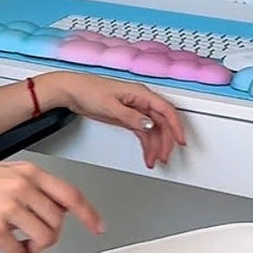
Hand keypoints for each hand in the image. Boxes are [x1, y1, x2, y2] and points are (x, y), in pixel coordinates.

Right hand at [0, 158, 103, 252]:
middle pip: (58, 221)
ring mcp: (8, 206)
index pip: (70, 194)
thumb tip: (53, 208)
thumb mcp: (2, 174)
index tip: (97, 227)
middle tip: (36, 241)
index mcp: (27, 172)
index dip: (89, 214)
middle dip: (50, 237)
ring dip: (36, 249)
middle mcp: (21, 187)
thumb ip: (30, 187)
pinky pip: (17, 252)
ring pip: (44, 237)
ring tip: (23, 249)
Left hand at [52, 72, 185, 168]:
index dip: (175, 126)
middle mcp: (140, 101)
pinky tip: (147, 155)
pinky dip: (146, 144)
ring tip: (154, 160)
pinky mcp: (128, 117)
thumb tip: (148, 124)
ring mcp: (135, 110)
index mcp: (140, 94)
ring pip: (153, 130)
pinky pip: (143, 132)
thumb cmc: (88, 91)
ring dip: (155, 146)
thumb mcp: (110, 106)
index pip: (165, 110)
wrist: (72, 92)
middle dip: (165, 141)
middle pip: (161, 123)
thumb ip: (130, 116)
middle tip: (163, 156)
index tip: (180, 140)